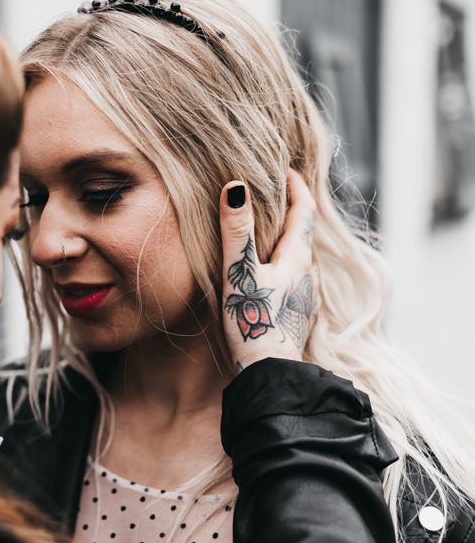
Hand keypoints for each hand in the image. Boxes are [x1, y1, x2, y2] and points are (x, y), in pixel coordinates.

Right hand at [219, 169, 316, 371]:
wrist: (269, 372)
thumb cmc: (254, 322)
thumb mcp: (240, 273)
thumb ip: (236, 232)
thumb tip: (236, 187)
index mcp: (297, 258)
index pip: (304, 211)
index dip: (296, 187)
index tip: (286, 170)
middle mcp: (306, 274)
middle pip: (303, 232)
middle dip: (291, 209)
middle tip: (274, 192)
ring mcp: (303, 295)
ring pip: (298, 256)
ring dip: (286, 238)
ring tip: (267, 229)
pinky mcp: (296, 313)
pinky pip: (293, 276)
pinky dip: (283, 262)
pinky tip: (269, 272)